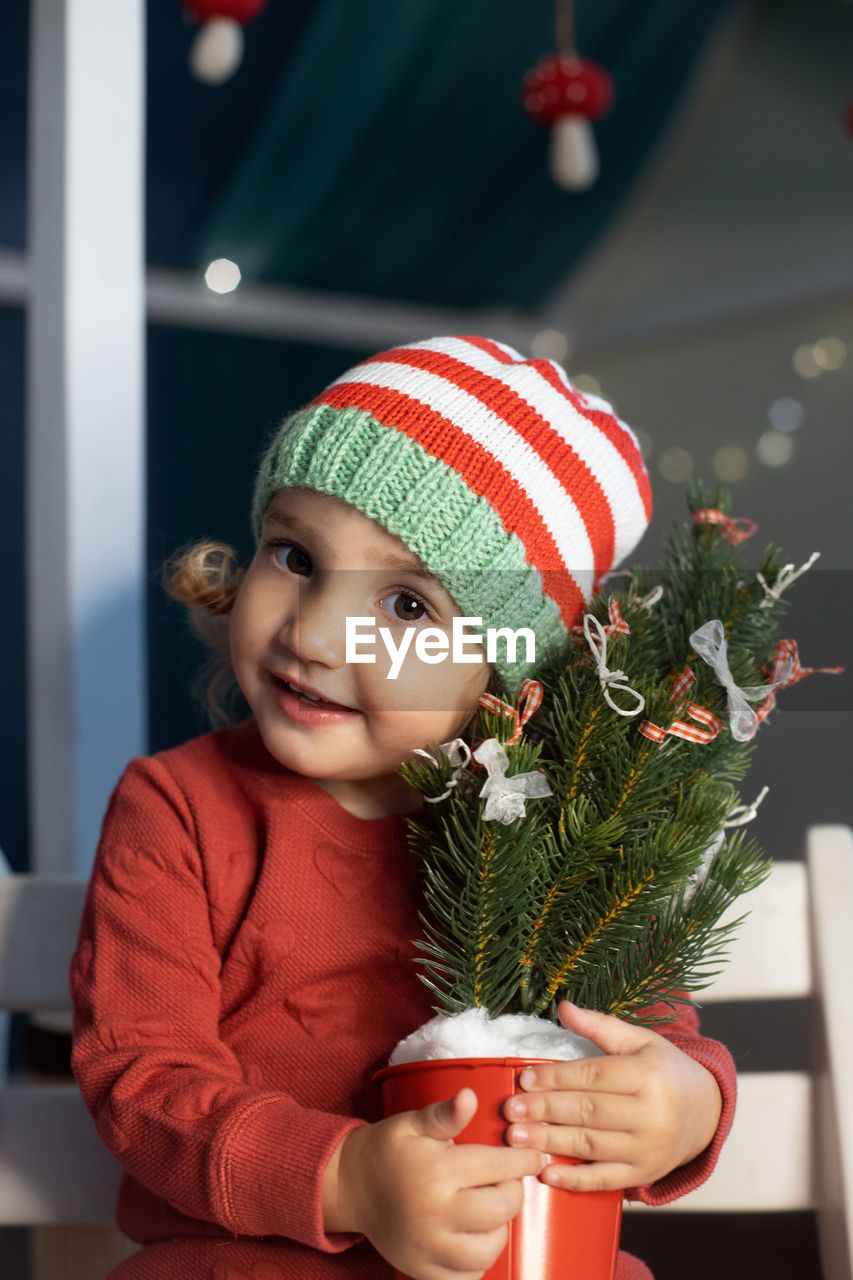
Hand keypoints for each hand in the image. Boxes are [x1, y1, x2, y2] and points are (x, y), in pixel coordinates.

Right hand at [324, 1088, 544, 1279]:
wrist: (351, 1187)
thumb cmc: (387, 1150)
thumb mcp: (412, 1123)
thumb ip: (445, 1114)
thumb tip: (469, 1096)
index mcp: (436, 1172)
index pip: (497, 1166)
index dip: (523, 1160)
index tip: (535, 1156)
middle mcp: (434, 1214)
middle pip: (500, 1209)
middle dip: (513, 1191)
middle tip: (507, 1180)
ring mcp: (428, 1247)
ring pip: (488, 1248)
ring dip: (499, 1227)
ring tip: (491, 1208)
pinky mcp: (423, 1270)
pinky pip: (466, 1277)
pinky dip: (478, 1260)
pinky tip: (474, 1236)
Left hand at [502, 1002, 721, 1192]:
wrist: (705, 1112)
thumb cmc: (665, 1071)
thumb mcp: (639, 1040)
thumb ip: (599, 1026)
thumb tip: (562, 1006)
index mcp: (648, 1074)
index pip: (593, 1076)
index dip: (556, 1077)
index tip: (523, 1078)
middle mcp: (651, 1113)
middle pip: (588, 1111)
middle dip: (544, 1109)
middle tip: (510, 1110)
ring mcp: (648, 1147)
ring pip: (592, 1144)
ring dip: (550, 1141)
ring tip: (516, 1138)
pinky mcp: (644, 1173)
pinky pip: (606, 1179)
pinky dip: (576, 1179)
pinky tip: (548, 1174)